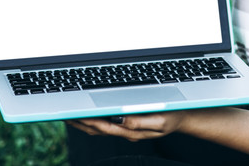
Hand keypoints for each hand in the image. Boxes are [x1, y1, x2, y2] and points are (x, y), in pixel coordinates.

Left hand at [67, 111, 188, 141]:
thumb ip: (140, 122)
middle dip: (80, 123)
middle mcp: (127, 132)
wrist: (183, 117)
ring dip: (83, 123)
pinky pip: (105, 125)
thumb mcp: (161, 119)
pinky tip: (86, 116)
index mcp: (133, 131)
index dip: (88, 121)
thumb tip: (121, 119)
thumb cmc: (173, 116)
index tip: (75, 116)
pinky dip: (92, 121)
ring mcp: (126, 130)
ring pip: (99, 129)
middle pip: (98, 130)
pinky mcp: (126, 125)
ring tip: (69, 116)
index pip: (105, 128)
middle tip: (65, 115)